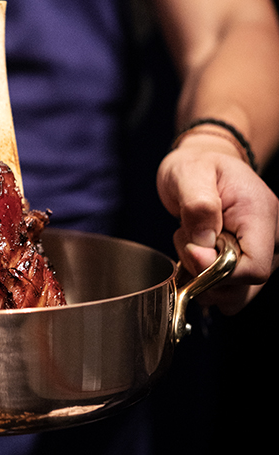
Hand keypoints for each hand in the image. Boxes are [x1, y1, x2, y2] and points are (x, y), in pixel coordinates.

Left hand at [157, 133, 278, 313]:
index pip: (255, 268)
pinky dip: (205, 278)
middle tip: (187, 244)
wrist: (201, 162)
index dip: (220, 272)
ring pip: (235, 292)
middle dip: (207, 277)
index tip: (193, 252)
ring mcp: (257, 249)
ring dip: (203, 278)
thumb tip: (203, 251)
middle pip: (246, 286)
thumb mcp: (189, 175)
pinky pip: (227, 286)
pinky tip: (195, 254)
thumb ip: (198, 210)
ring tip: (192, 244)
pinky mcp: (244, 258)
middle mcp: (267, 236)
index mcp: (260, 215)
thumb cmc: (196, 165)